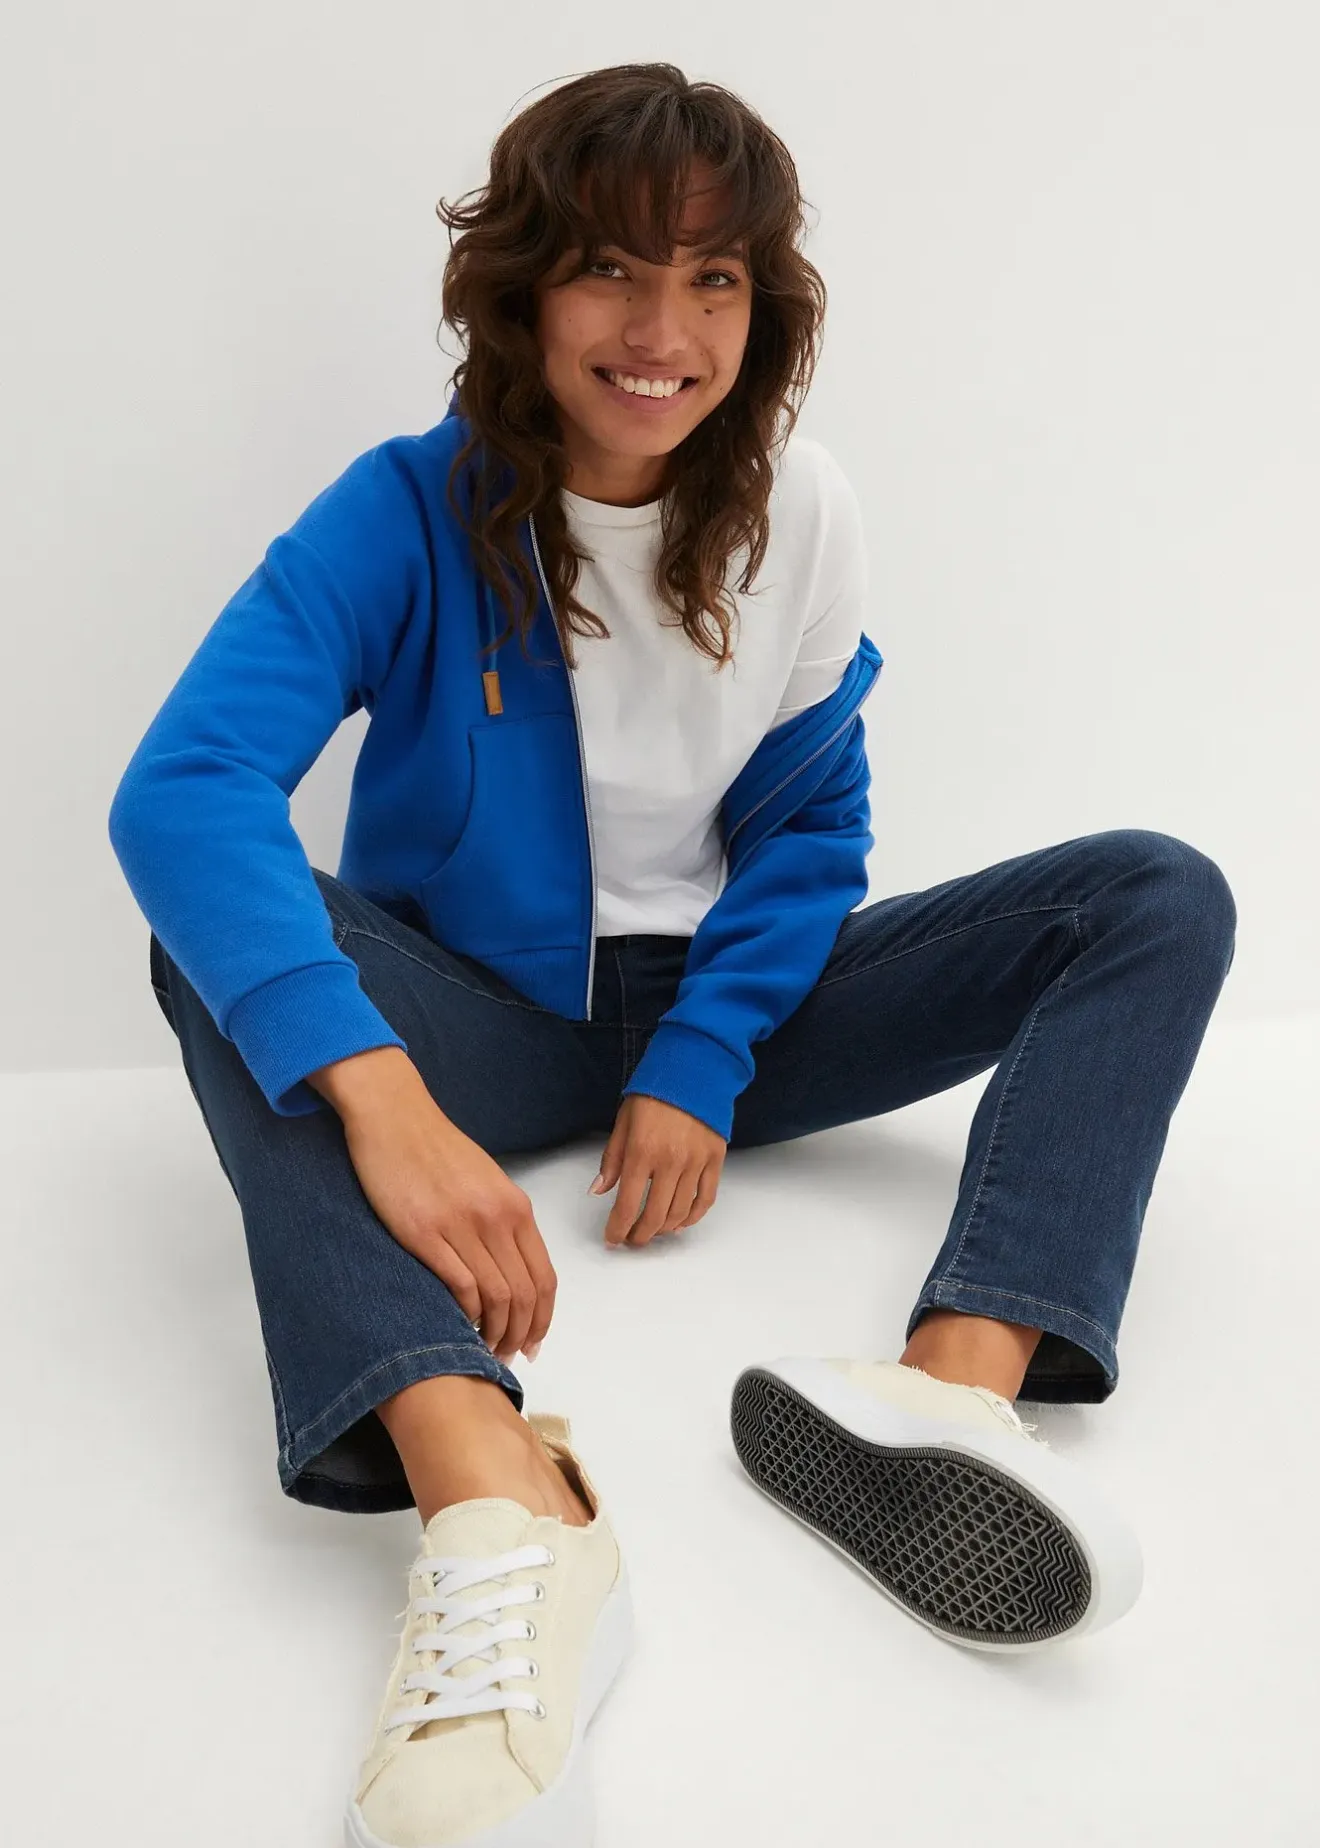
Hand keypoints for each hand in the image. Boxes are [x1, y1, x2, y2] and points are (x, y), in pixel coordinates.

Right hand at [340, 1088, 555, 1364]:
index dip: (542, 1319)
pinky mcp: (424, 1233)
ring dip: (493, 1332)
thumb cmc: (437, 1150)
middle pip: (524, 1295)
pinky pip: (458, 1287)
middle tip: (505, 1356)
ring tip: (482, 1348)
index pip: (544, 1278)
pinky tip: (457, 1324)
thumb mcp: (486, 1183)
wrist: (395, 1118)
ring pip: (495, 1298)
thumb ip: (503, 1221)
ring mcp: (461, 1226)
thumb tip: (511, 1268)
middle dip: (520, 1335)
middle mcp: (496, 1218)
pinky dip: (463, 1315)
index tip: (532, 1343)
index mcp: (515, 1207)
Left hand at [590, 1094, 727, 1246]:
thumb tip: (599, 1191)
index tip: (612, 1238)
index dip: (618, 1228)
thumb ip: (612, 1160)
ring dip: (664, 1229)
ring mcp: (696, 1162)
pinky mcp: (715, 1160)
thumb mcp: (623, 1122)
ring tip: (653, 1231)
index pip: (627, 1205)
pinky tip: (680, 1222)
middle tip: (632, 1239)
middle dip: (640, 1235)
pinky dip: (693, 1217)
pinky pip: (706, 1199)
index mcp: (642, 1151)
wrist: (694, 1070)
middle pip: (655, 1216)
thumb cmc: (654, 1094)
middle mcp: (670, 1161)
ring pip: (680, 1212)